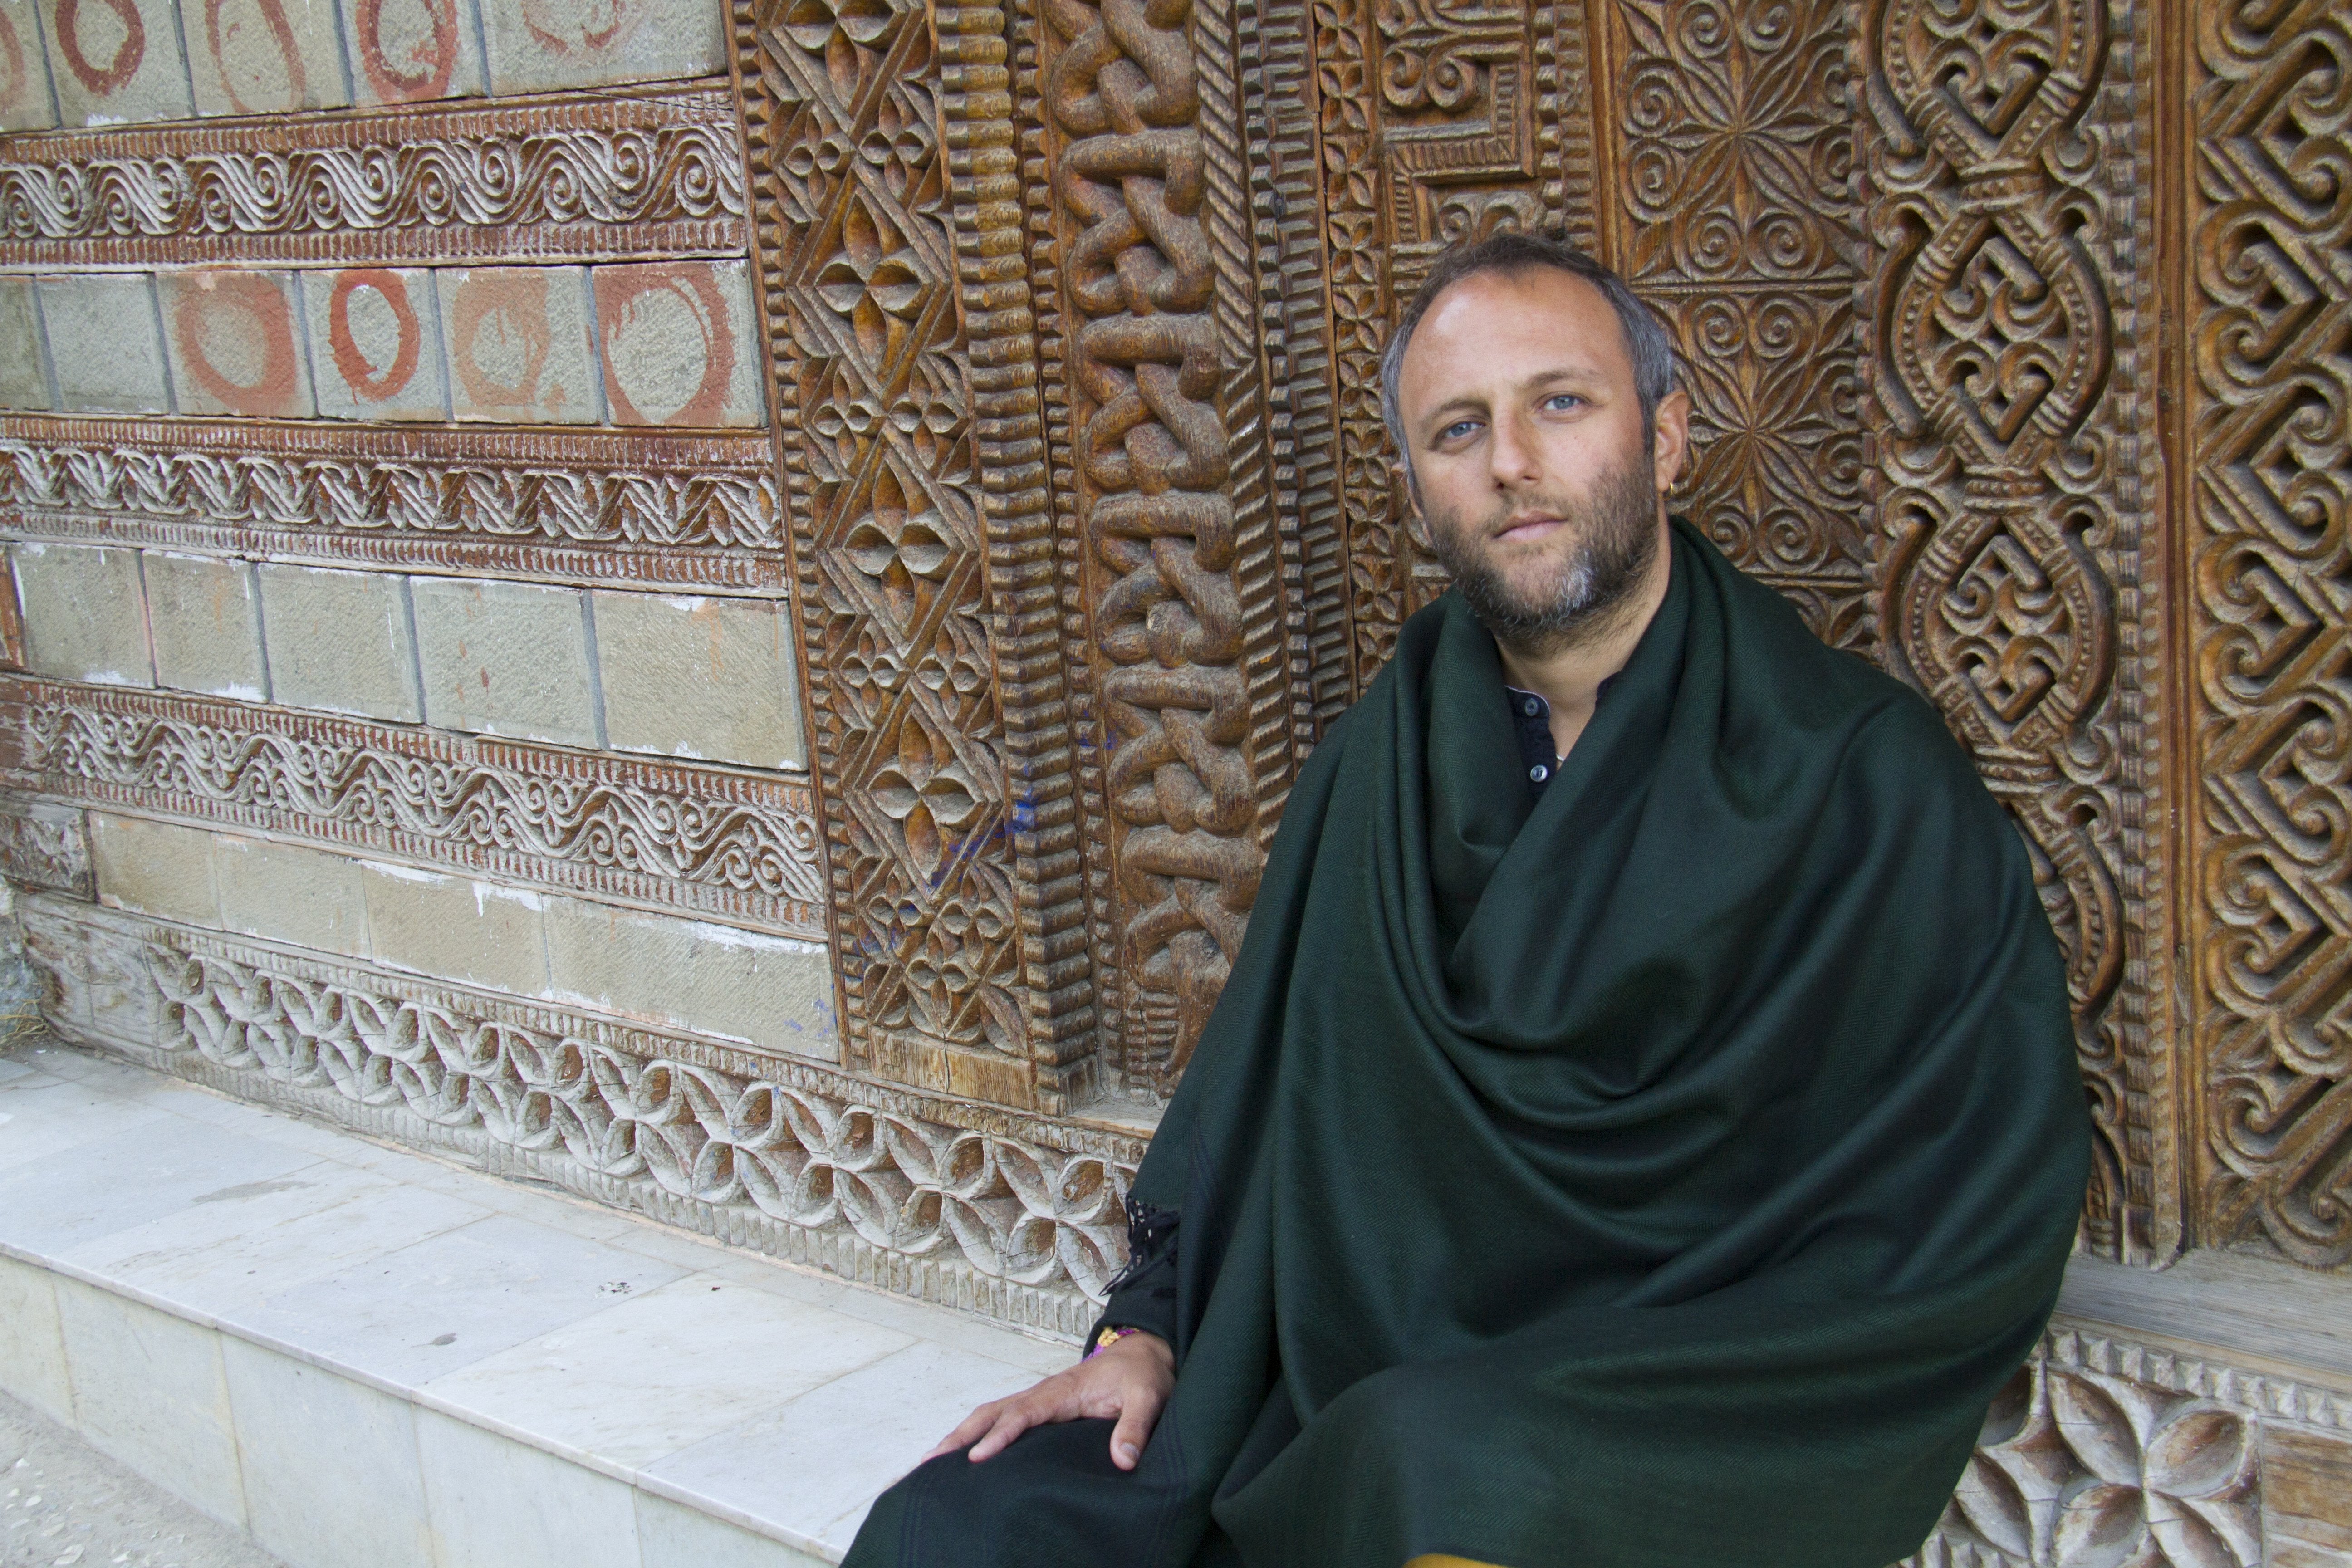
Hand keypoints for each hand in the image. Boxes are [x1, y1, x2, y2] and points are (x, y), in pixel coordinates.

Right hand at [923, 1331, 1174, 1471]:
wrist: (1142, 1354)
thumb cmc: (1143, 1375)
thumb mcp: (1149, 1398)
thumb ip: (1135, 1427)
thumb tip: (1123, 1460)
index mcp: (1063, 1391)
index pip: (1024, 1414)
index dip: (1001, 1435)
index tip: (977, 1457)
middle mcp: (1043, 1393)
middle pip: (993, 1412)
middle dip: (962, 1436)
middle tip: (930, 1462)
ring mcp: (1039, 1399)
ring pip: (992, 1414)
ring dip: (962, 1435)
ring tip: (932, 1463)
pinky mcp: (1042, 1408)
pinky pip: (1002, 1419)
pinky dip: (978, 1433)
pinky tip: (965, 1455)